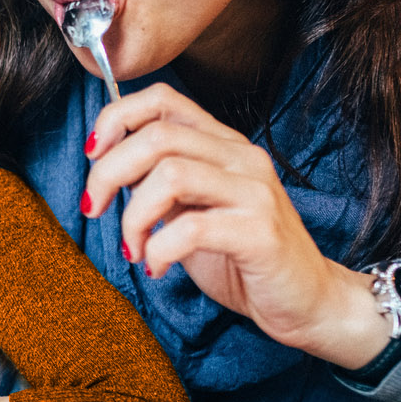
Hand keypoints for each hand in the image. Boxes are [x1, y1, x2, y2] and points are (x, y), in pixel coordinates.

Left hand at [83, 82, 389, 369]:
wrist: (307, 302)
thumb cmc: (244, 259)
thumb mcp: (192, 213)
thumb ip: (159, 187)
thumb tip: (108, 171)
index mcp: (223, 144)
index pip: (162, 100)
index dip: (116, 118)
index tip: (93, 156)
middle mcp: (242, 157)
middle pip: (156, 136)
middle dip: (109, 172)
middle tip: (97, 208)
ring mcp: (255, 191)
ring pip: (170, 174)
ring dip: (133, 215)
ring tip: (133, 247)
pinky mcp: (260, 232)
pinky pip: (190, 228)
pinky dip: (158, 249)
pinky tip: (157, 267)